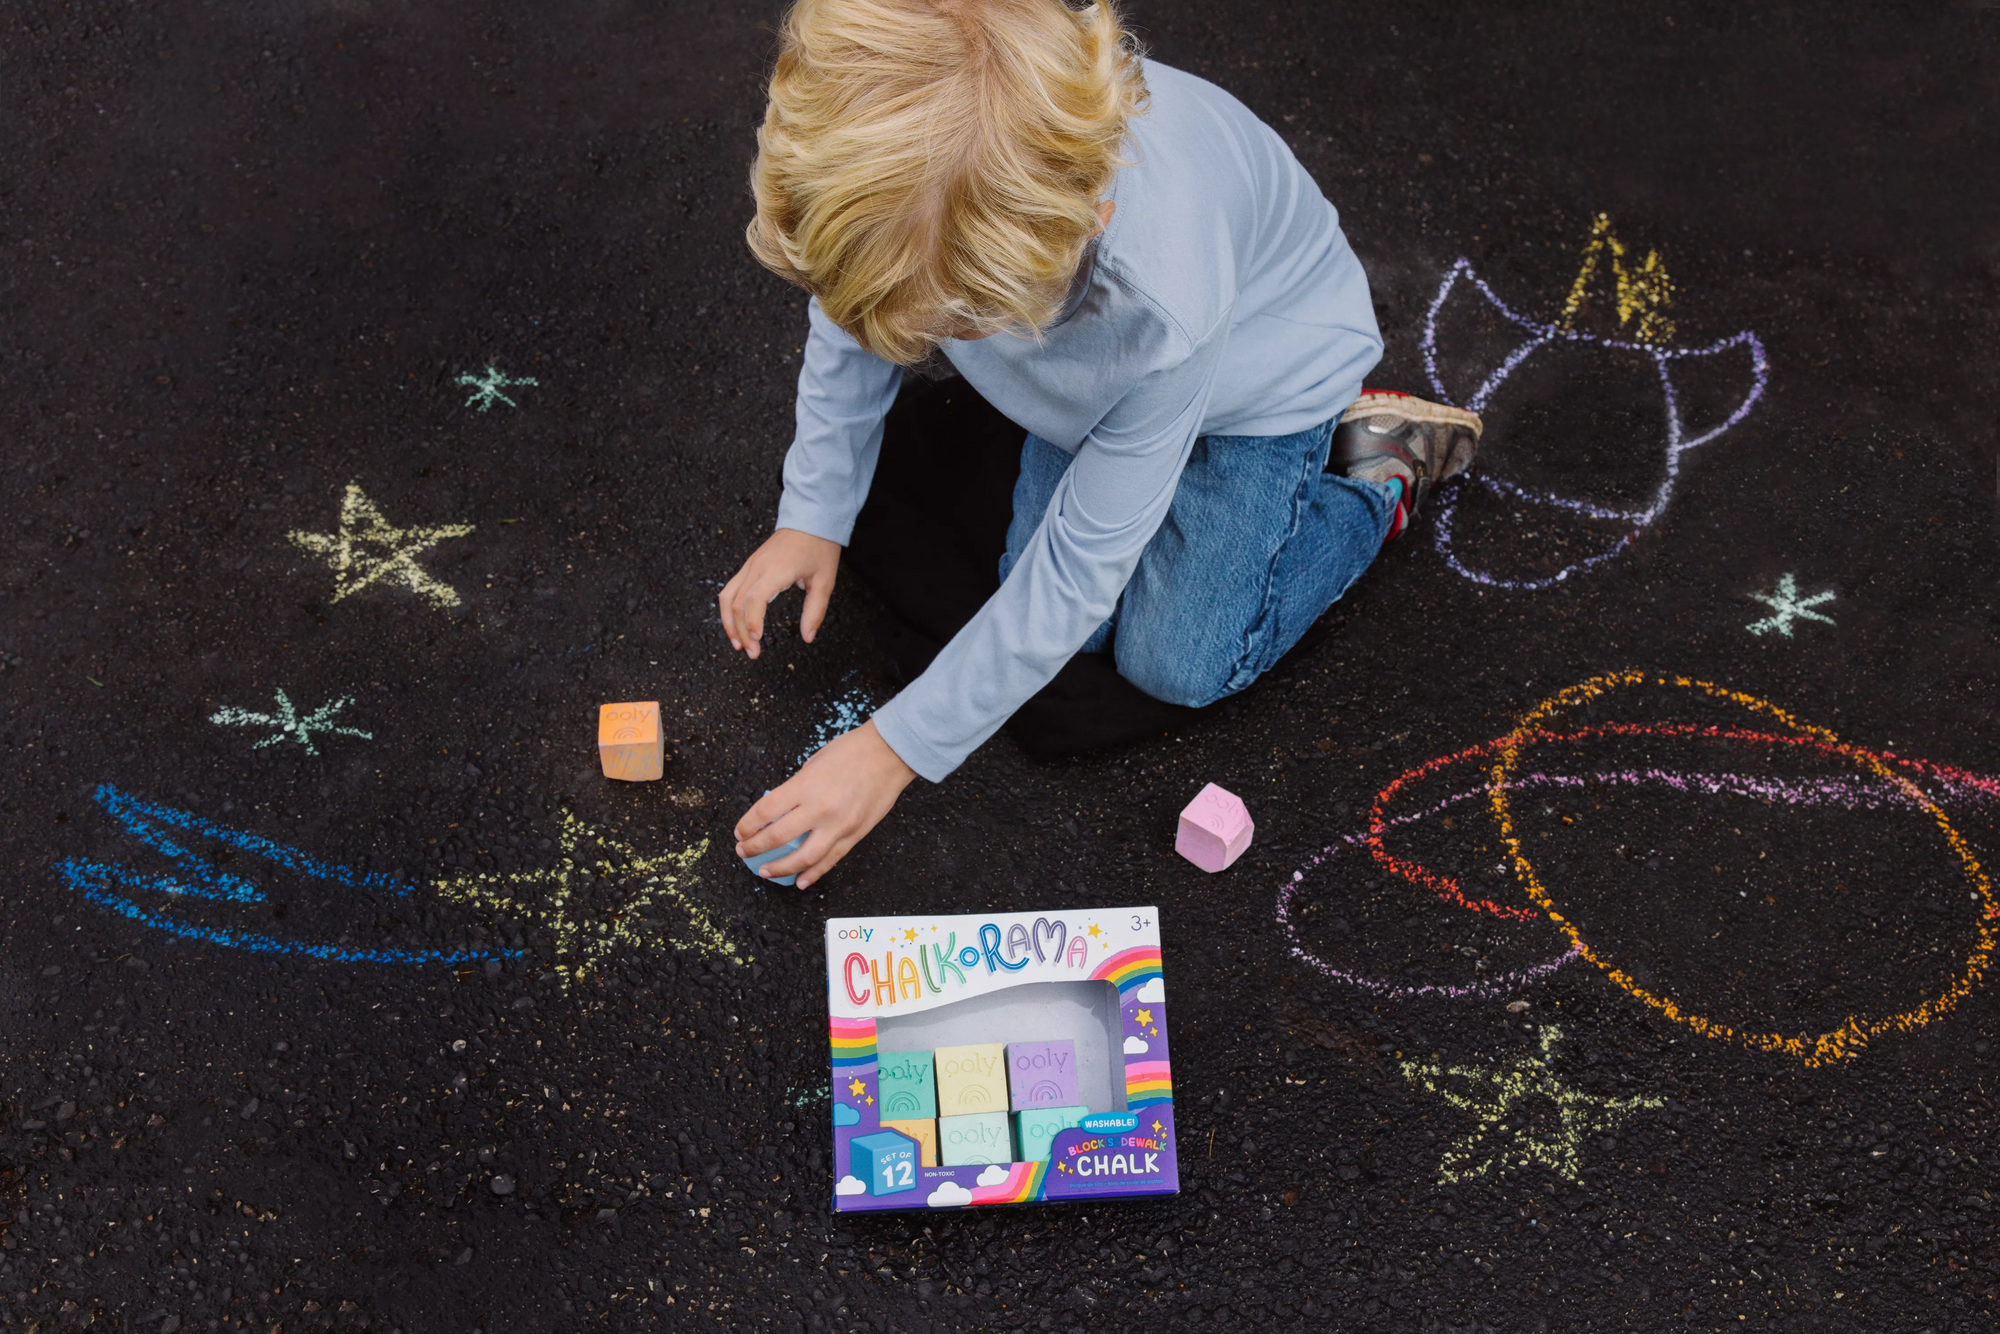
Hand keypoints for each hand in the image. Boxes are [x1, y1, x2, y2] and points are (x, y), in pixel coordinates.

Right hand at [718, 528, 841, 659]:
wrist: (810, 518)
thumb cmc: (818, 547)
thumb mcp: (824, 581)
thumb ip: (815, 611)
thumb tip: (807, 637)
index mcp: (775, 570)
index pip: (754, 600)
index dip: (753, 622)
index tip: (758, 640)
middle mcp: (757, 568)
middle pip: (737, 603)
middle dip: (741, 631)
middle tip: (752, 653)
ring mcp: (750, 565)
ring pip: (727, 596)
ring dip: (729, 622)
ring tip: (737, 644)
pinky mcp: (749, 565)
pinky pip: (731, 588)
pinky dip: (729, 609)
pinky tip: (735, 623)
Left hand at [734, 720, 915, 887]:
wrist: (891, 754)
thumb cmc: (852, 750)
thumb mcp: (814, 762)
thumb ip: (797, 787)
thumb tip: (782, 807)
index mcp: (805, 786)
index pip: (765, 811)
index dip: (748, 825)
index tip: (740, 832)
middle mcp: (820, 808)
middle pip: (778, 837)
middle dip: (755, 848)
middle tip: (744, 852)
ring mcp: (839, 825)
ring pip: (804, 857)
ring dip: (780, 868)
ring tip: (765, 872)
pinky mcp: (856, 834)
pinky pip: (831, 859)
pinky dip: (814, 873)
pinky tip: (800, 881)